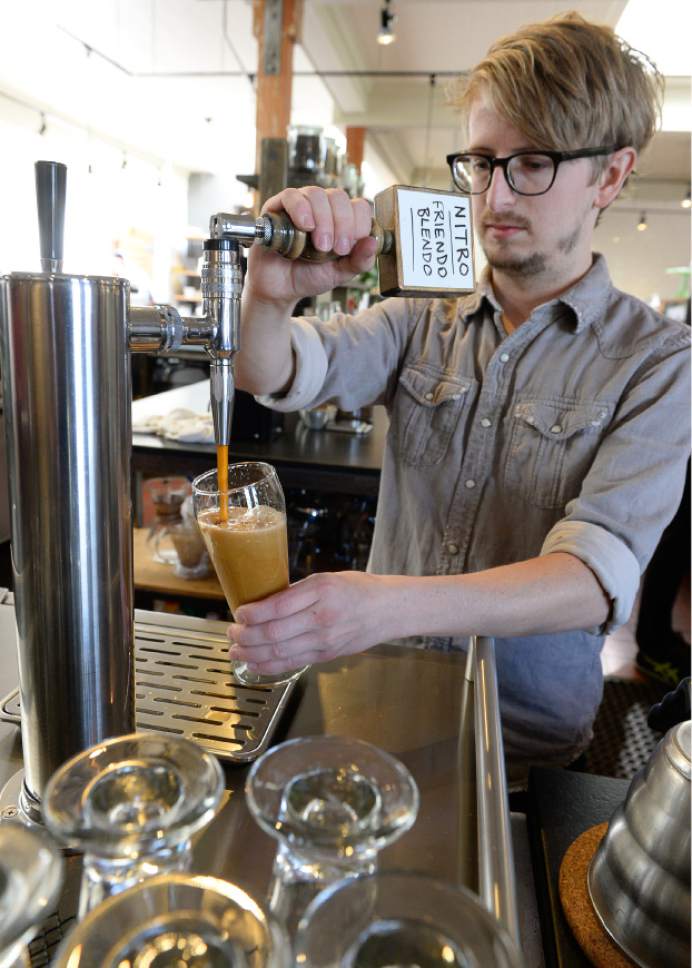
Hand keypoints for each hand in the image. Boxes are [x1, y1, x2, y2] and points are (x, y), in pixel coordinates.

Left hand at [228, 572, 396, 674]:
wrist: (388, 609)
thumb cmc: (357, 589)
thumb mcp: (325, 579)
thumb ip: (297, 592)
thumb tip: (262, 604)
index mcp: (321, 591)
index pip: (277, 606)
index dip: (252, 613)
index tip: (239, 613)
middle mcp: (322, 617)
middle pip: (273, 634)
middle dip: (245, 636)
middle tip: (231, 632)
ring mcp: (324, 640)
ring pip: (278, 652)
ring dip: (251, 653)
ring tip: (236, 650)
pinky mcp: (326, 655)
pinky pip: (291, 663)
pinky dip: (268, 665)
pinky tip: (254, 663)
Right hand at [245, 187, 377, 306]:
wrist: (280, 289)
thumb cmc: (308, 277)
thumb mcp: (339, 274)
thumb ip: (359, 261)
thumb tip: (373, 242)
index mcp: (341, 220)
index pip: (358, 207)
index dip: (357, 225)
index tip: (347, 249)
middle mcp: (322, 209)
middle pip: (339, 197)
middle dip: (341, 224)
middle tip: (334, 249)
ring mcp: (300, 206)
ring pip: (317, 194)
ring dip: (323, 219)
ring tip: (319, 245)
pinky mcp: (277, 207)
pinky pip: (291, 196)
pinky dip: (301, 209)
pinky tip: (304, 226)